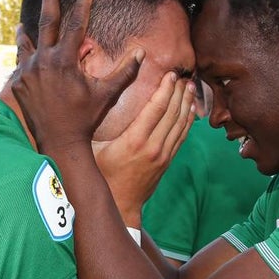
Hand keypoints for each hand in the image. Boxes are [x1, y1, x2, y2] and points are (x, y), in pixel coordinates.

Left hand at [11, 0, 143, 151]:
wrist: (60, 141)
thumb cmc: (86, 118)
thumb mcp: (107, 94)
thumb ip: (125, 72)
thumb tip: (141, 53)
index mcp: (65, 61)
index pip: (76, 25)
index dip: (83, 5)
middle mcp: (43, 62)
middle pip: (47, 23)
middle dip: (51, 0)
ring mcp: (28, 72)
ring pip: (27, 43)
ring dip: (27, 30)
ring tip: (23, 22)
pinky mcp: (19, 84)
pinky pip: (21, 63)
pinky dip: (23, 55)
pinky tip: (23, 53)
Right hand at [94, 72, 194, 226]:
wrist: (120, 204)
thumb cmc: (102, 175)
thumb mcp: (94, 149)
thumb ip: (95, 127)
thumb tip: (87, 103)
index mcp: (135, 140)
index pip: (156, 108)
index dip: (165, 89)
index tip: (170, 74)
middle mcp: (153, 146)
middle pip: (172, 113)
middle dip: (179, 92)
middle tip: (184, 75)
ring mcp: (163, 154)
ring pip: (180, 124)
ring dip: (187, 103)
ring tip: (190, 86)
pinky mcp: (167, 161)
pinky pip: (182, 136)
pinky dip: (188, 121)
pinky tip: (191, 109)